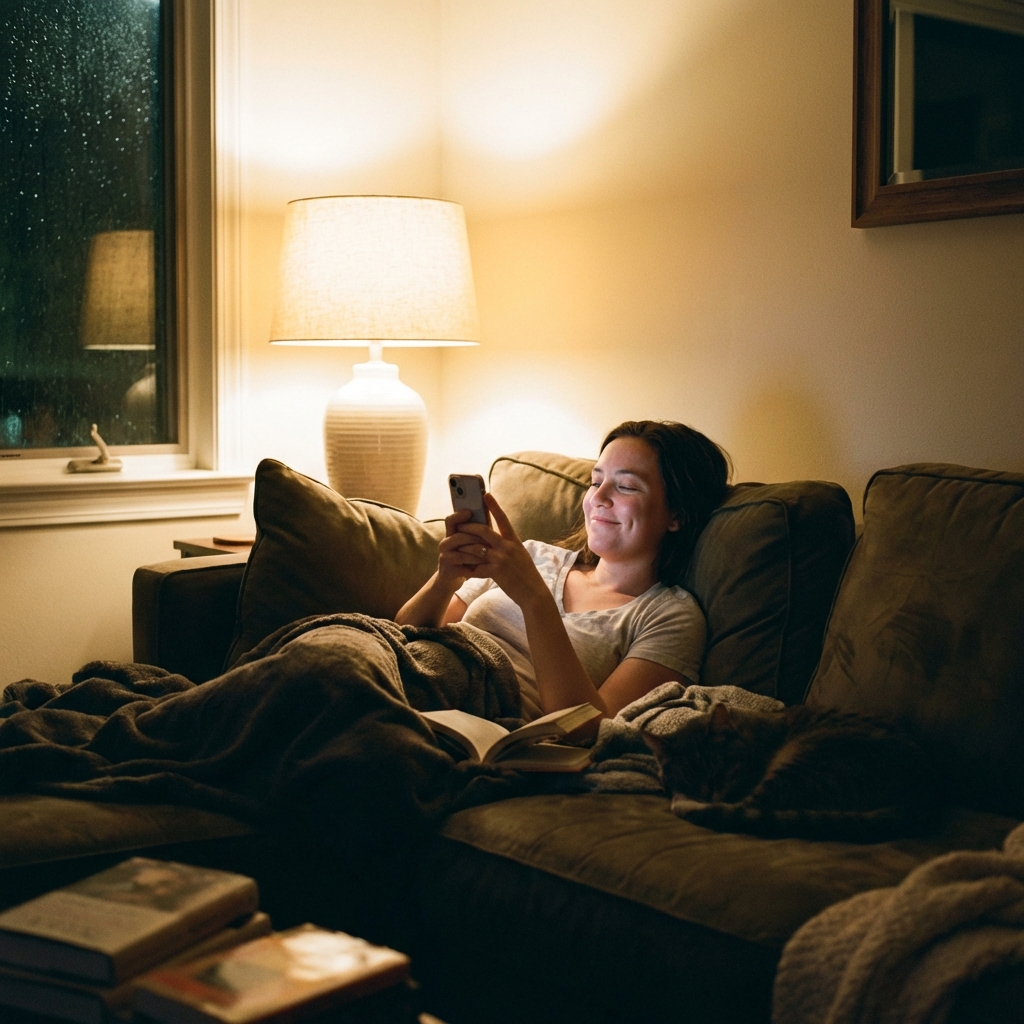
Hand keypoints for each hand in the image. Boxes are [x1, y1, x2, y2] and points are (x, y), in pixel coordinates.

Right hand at [435, 508, 489, 589]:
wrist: (451, 579)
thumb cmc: (465, 558)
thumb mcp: (467, 544)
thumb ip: (475, 533)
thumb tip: (490, 518)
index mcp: (450, 535)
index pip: (450, 520)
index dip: (459, 515)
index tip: (470, 512)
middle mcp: (444, 544)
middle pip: (459, 536)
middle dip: (476, 537)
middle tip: (490, 539)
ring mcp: (444, 557)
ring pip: (462, 552)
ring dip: (478, 553)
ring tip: (490, 555)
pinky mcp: (448, 570)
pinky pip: (464, 567)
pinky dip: (475, 567)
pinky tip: (486, 568)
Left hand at [456, 494, 548, 609]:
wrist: (533, 592)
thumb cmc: (526, 573)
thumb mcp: (520, 554)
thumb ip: (507, 544)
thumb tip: (493, 537)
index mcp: (514, 541)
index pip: (503, 519)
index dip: (494, 506)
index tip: (486, 494)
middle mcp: (508, 547)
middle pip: (483, 531)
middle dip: (468, 527)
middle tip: (459, 526)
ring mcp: (501, 559)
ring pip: (475, 549)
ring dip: (464, 548)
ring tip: (456, 547)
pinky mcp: (496, 572)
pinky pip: (476, 568)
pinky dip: (468, 568)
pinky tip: (461, 569)